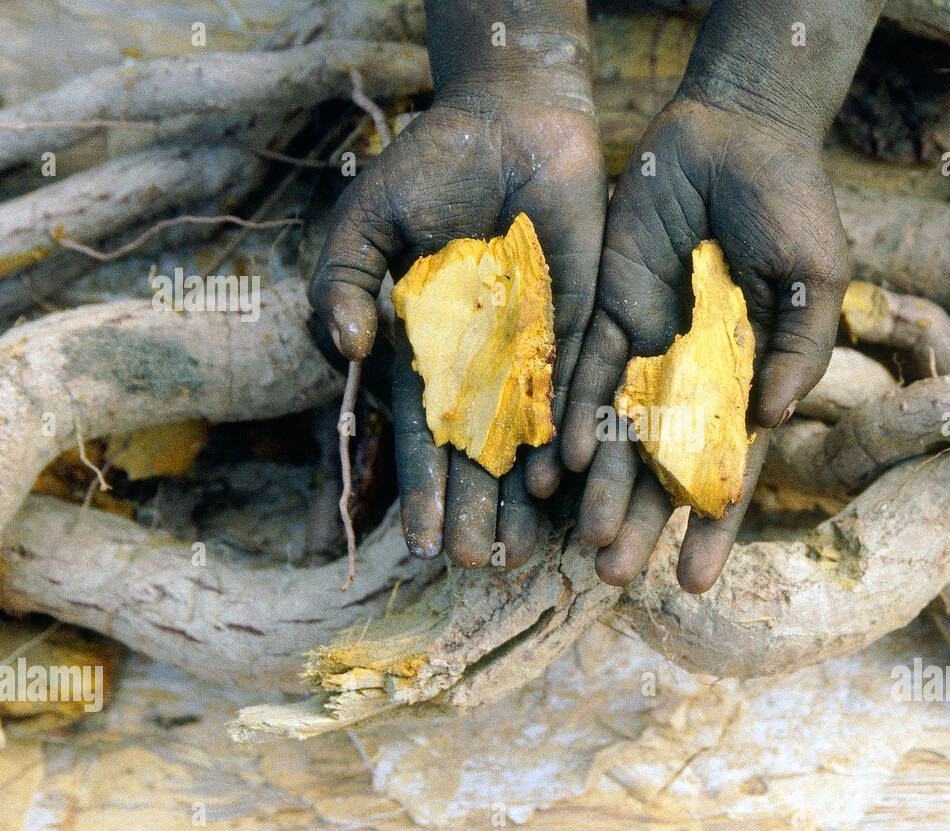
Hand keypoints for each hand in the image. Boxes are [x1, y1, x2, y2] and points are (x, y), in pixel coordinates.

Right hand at [310, 91, 604, 567]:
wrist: (507, 122)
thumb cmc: (426, 168)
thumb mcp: (366, 222)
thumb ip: (342, 282)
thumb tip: (348, 351)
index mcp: (427, 350)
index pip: (423, 433)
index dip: (423, 487)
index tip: (425, 540)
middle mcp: (481, 362)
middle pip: (480, 451)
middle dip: (480, 508)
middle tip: (483, 565)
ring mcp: (533, 347)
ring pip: (532, 434)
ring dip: (529, 492)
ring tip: (530, 548)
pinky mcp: (582, 322)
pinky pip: (576, 384)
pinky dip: (571, 428)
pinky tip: (568, 475)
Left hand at [562, 94, 850, 591]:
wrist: (734, 133)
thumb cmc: (791, 204)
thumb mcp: (815, 276)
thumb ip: (799, 350)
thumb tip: (772, 424)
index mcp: (750, 381)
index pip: (729, 469)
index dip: (712, 525)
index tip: (694, 581)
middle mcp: (695, 377)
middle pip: (664, 465)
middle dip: (641, 521)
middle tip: (614, 577)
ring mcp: (649, 346)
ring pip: (618, 431)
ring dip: (601, 487)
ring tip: (582, 543)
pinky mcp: (608, 310)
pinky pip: (584, 371)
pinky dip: (573, 416)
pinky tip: (556, 464)